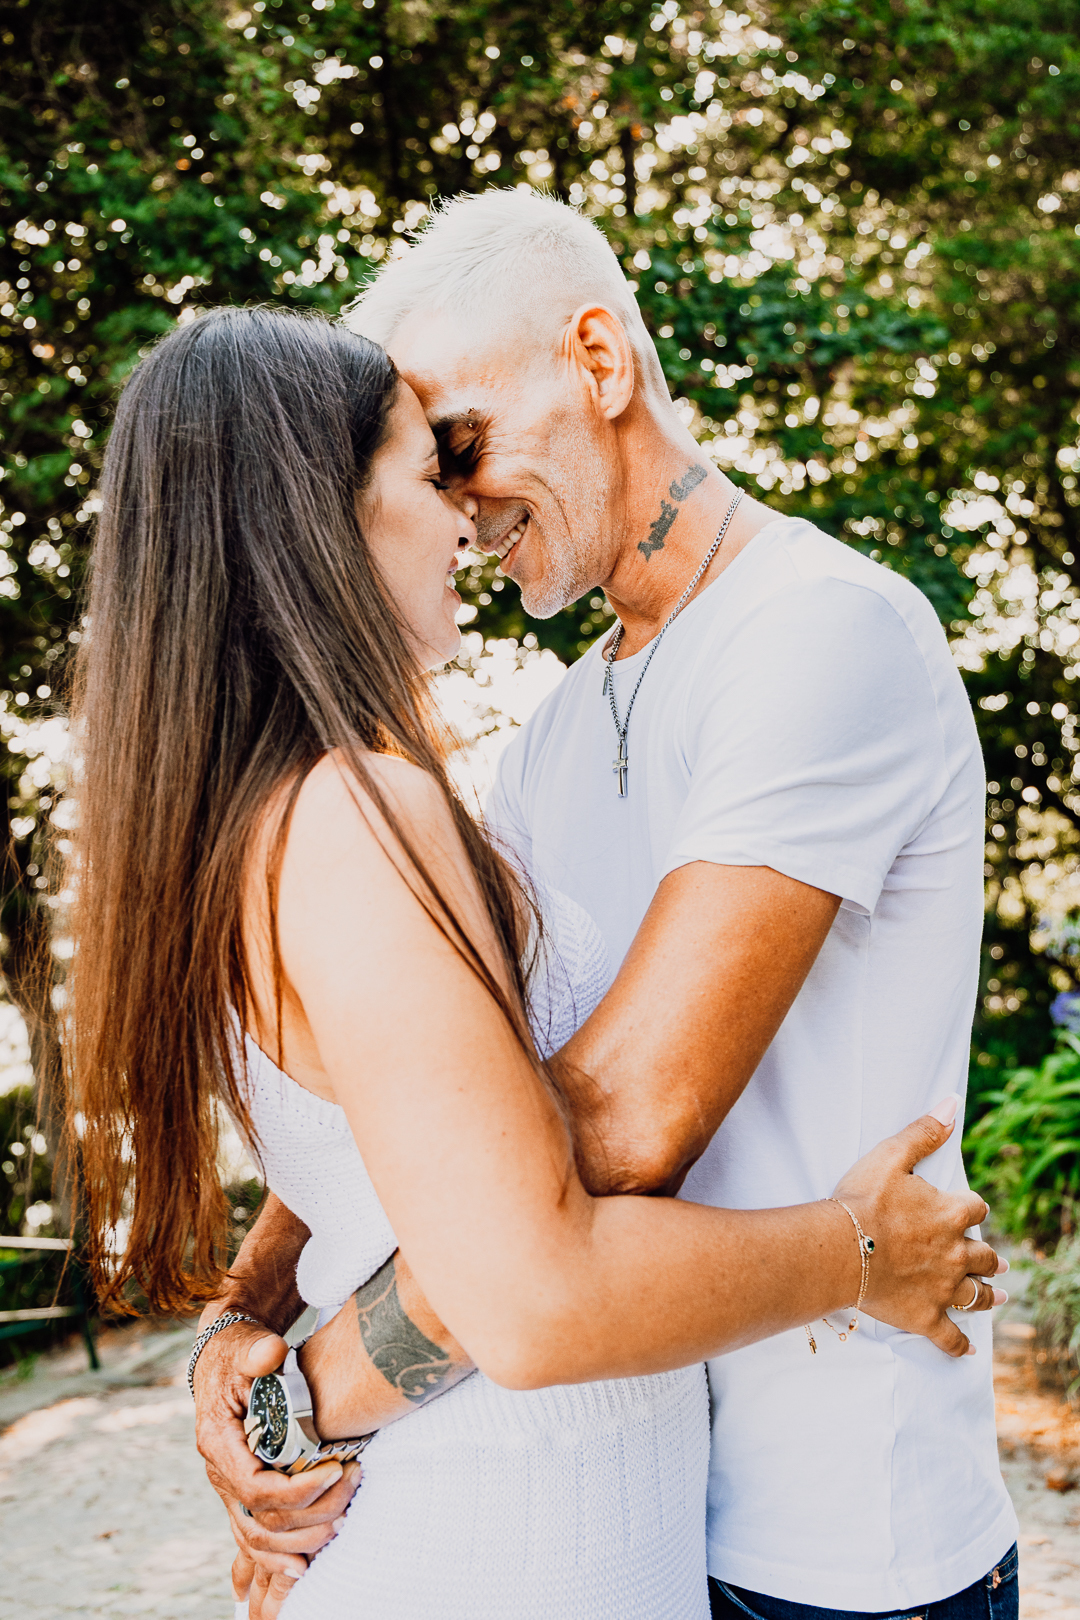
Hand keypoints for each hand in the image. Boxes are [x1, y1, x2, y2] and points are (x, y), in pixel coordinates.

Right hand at [193, 1316, 360, 1615]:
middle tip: (352, 1491)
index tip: (337, 1471)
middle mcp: (219, 1472)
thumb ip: (258, 1351)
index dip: (298, 1489)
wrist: (223, 1361)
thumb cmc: (239, 1353)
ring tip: (340, 1525)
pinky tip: (304, 1566)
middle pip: (262, 1519)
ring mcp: (228, 1487)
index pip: (256, 1486)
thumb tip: (270, 1353)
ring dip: (300, 1541)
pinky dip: (277, 1557)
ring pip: (256, 1538)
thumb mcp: (247, 1346)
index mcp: (217, 1441)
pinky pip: (253, 1539)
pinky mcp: (241, 1494)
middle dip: (311, 1514)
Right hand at [832, 1095, 1007, 1357]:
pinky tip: (967, 1349)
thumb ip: (924, 1132)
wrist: (840, 1248)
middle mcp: (955, 1254)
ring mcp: (942, 1289)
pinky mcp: (924, 1317)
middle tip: (997, 1263)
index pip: (977, 1210)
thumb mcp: (891, 1156)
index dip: (973, 1209)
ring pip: (975, 1296)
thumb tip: (952, 1102)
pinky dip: (959, 1345)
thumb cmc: (862, 1200)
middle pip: (985, 1257)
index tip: (969, 1212)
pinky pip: (948, 1337)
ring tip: (997, 1297)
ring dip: (987, 1296)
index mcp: (951, 1215)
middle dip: (990, 1259)